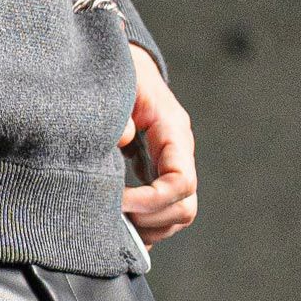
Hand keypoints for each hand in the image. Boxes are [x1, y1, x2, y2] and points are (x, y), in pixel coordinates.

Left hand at [119, 45, 196, 245]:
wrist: (127, 71)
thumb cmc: (123, 75)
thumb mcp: (121, 84)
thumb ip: (121, 111)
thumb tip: (122, 139)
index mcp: (174, 132)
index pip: (181, 182)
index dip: (152, 201)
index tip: (120, 201)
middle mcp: (179, 156)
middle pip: (185, 208)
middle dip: (151, 219)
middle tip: (116, 214)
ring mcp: (172, 171)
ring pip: (176, 218)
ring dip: (148, 228)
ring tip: (116, 221)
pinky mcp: (160, 181)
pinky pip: (163, 219)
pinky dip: (144, 229)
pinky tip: (121, 224)